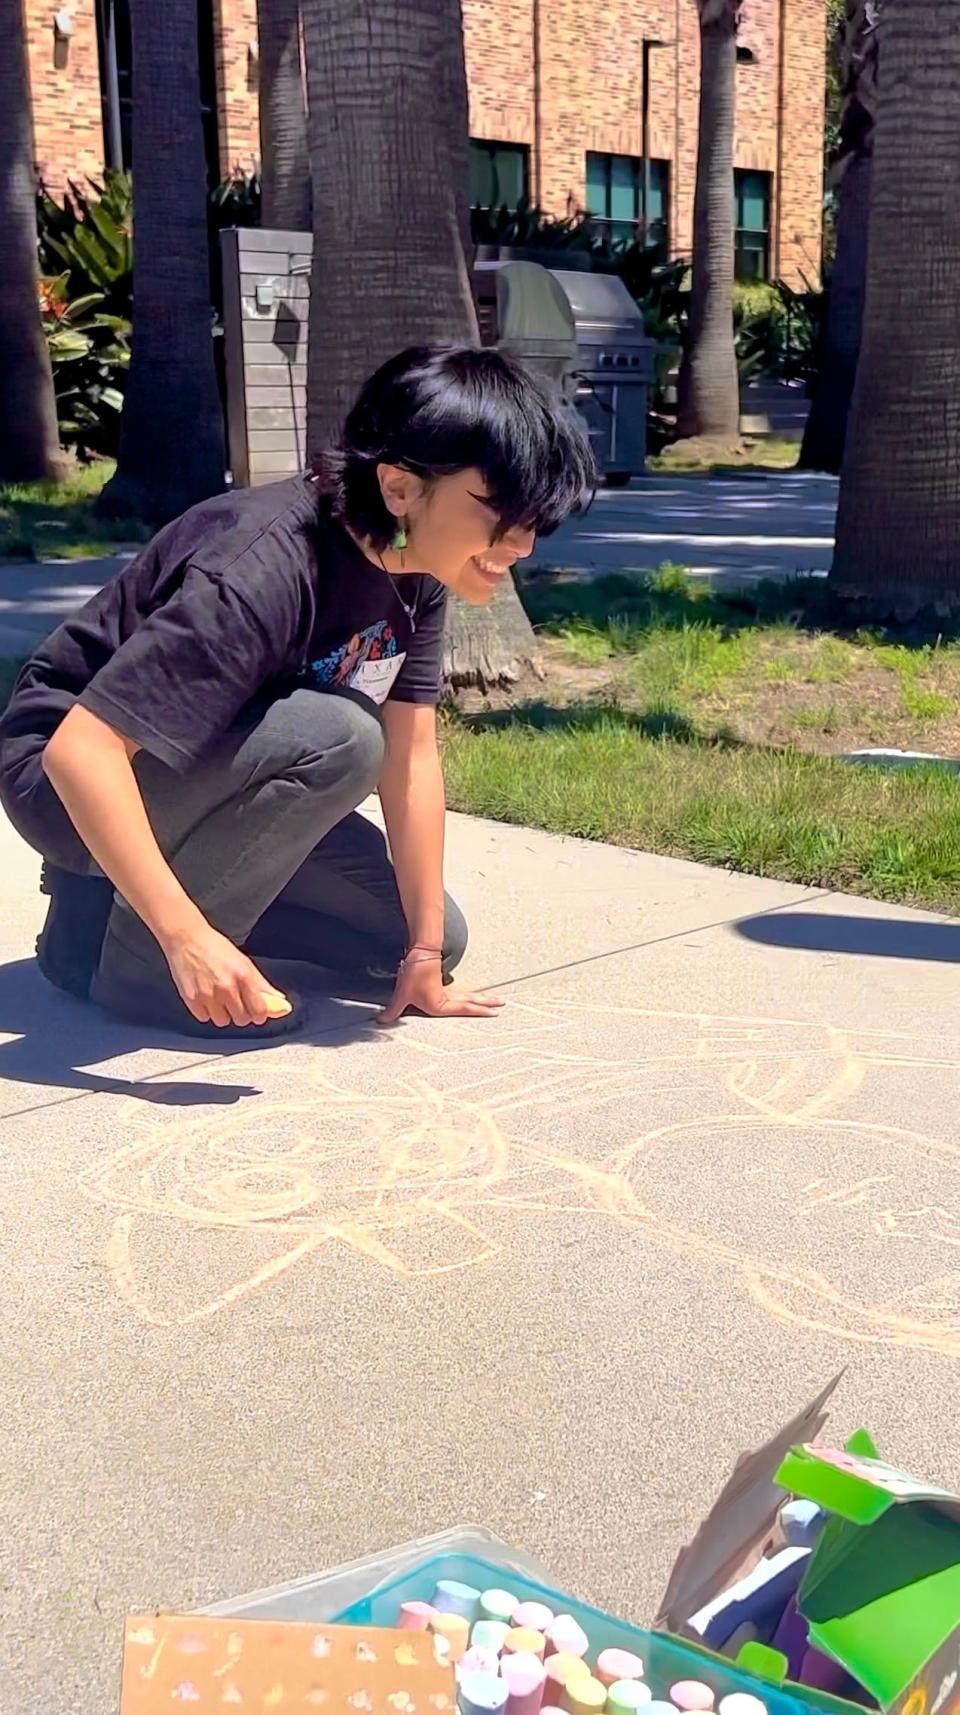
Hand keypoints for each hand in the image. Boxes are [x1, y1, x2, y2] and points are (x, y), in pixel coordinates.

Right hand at [162, 920, 291, 1028]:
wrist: (186, 938)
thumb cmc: (215, 947)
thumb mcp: (244, 962)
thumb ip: (262, 985)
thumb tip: (281, 1004)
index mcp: (243, 976)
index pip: (259, 1011)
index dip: (260, 1014)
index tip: (257, 1012)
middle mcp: (226, 987)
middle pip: (241, 1020)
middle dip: (241, 1013)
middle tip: (236, 1000)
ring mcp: (207, 995)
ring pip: (222, 1021)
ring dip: (223, 1014)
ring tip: (219, 997)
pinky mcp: (191, 999)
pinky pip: (204, 1018)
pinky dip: (207, 1011)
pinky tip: (206, 997)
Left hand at [379, 954, 504, 1023]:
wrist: (420, 952)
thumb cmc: (414, 973)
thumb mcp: (401, 995)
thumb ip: (392, 1011)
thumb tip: (380, 1022)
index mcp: (441, 1004)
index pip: (464, 1010)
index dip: (479, 1012)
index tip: (494, 1013)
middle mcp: (448, 998)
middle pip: (472, 1002)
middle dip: (487, 1004)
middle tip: (503, 1004)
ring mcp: (448, 990)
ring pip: (469, 996)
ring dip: (483, 998)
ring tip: (496, 999)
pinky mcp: (444, 983)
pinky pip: (462, 992)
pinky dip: (472, 995)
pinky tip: (476, 996)